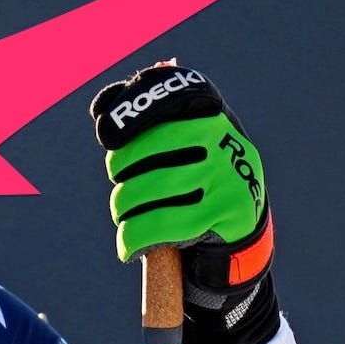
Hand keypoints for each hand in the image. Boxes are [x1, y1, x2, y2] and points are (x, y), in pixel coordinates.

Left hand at [88, 61, 278, 343]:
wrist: (242, 230)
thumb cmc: (197, 179)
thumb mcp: (181, 142)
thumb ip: (145, 121)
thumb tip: (102, 104)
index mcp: (208, 111)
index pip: (165, 96)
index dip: (127, 114)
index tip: (106, 137)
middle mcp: (221, 136)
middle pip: (140, 149)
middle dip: (118, 173)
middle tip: (123, 188)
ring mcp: (226, 174)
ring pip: (142, 190)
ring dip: (122, 209)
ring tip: (126, 216)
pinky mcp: (225, 213)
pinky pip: (158, 226)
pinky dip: (132, 240)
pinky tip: (128, 247)